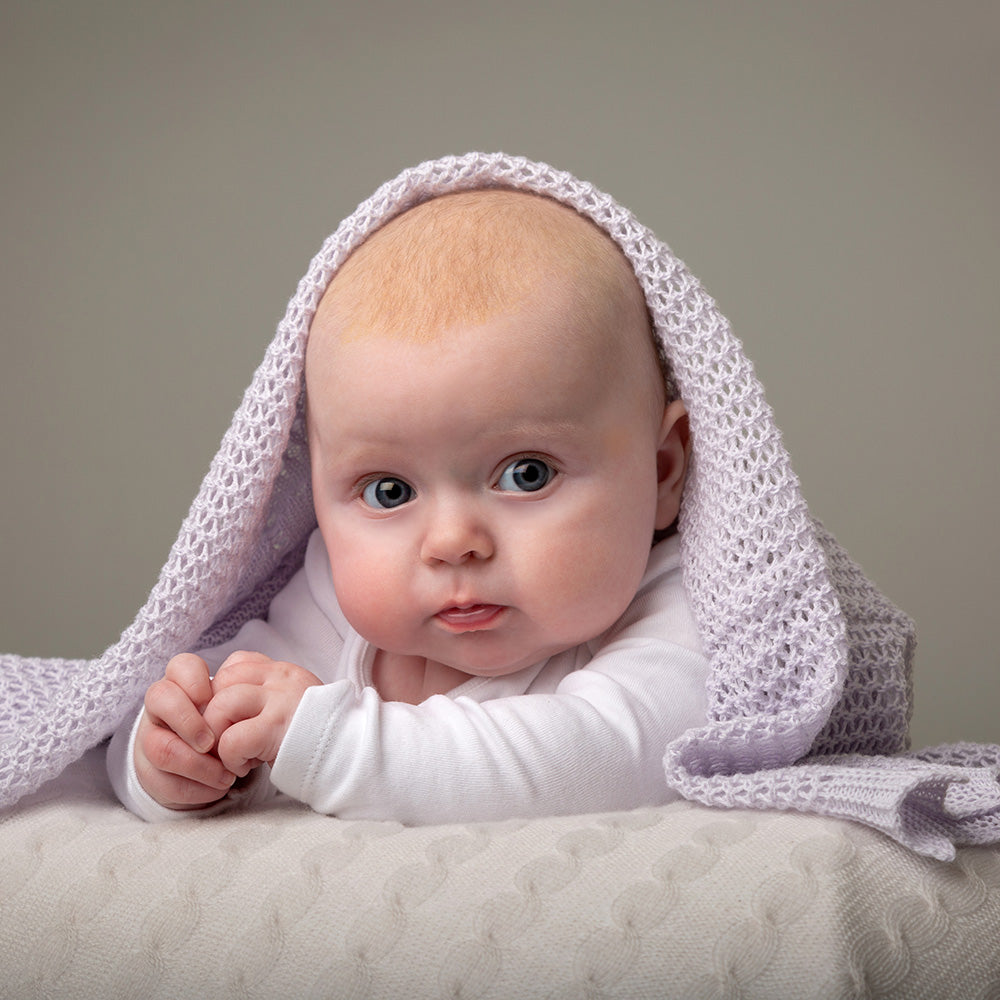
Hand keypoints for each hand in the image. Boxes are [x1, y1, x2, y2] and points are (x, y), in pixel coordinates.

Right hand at [134, 653, 238, 809]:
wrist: (206, 763)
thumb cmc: (226, 725)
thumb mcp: (233, 707)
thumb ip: (240, 696)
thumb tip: (257, 698)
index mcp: (183, 682)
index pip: (181, 666)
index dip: (196, 682)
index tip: (214, 700)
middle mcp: (161, 706)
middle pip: (160, 698)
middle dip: (189, 722)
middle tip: (213, 743)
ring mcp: (150, 738)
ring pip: (160, 747)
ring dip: (198, 766)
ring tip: (227, 776)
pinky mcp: (149, 772)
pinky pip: (164, 782)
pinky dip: (196, 789)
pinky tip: (219, 789)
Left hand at [203, 651, 322, 776]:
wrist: (351, 753)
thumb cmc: (318, 736)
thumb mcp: (293, 702)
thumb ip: (267, 695)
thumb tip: (223, 704)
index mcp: (283, 671)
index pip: (235, 664)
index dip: (222, 693)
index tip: (231, 720)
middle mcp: (281, 678)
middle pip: (221, 682)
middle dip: (212, 715)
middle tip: (225, 741)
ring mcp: (280, 701)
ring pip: (220, 706)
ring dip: (218, 737)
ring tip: (235, 756)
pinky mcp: (277, 728)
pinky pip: (232, 739)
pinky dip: (230, 758)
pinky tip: (245, 767)